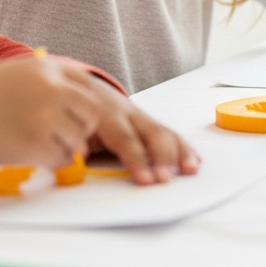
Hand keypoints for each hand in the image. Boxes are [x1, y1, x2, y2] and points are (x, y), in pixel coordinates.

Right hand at [0, 55, 100, 167]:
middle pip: (92, 113)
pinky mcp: (35, 144)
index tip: (74, 116)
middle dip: (81, 127)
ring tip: (40, 146)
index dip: (83, 104)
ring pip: (79, 139)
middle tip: (62, 136)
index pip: (87, 85)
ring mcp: (45, 116)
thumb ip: (42, 83)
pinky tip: (33, 157)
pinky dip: (51, 162)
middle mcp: (51, 89)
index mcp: (45, 68)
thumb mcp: (11, 74)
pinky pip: (61, 158)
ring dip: (64, 147)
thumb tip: (69, 104)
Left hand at [84, 77, 199, 184]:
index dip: (137, 159)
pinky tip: (195, 161)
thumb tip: (77, 156)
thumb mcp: (69, 126)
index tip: (146, 179)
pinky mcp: (150, 122)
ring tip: (191, 170)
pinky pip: (171, 133)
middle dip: (164, 157)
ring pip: (166, 132)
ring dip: (181, 152)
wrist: (81, 87)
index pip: (125, 139)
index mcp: (106, 116)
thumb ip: (73, 142)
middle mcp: (128, 114)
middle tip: (167, 179)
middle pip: (153, 134)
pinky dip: (185, 148)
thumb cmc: (74, 114)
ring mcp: (142, 117)